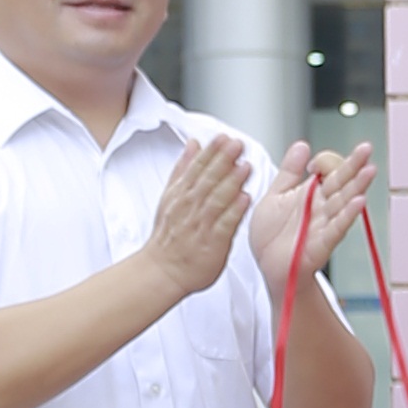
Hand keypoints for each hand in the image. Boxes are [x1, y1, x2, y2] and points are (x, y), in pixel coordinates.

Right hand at [137, 133, 252, 300]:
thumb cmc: (169, 235)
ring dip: (231, 181)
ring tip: (245, 166)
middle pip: (207, 179)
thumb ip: (184, 168)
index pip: (197, 167)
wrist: (162, 270)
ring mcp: (201, 224)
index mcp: (181, 193)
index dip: (211, 151)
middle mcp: (190, 206)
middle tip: (237, 145)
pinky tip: (245, 199)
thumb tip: (194, 144)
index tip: (224, 138)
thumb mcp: (171, 196)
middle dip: (223, 160)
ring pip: (217, 199)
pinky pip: (224, 224)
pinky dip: (234, 211)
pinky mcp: (212, 242)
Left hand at [249, 140, 374, 294]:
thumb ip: (289, 171)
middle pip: (341, 182)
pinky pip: (337, 227)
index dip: (325, 162)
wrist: (267, 266)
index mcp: (310, 194)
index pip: (326, 172)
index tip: (316, 161)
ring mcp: (324, 224)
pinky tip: (359, 202)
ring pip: (343, 201)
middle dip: (354, 165)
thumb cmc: (271, 235)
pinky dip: (347, 215)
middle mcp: (321, 207)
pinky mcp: (322, 243)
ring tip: (369, 170)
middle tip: (366, 148)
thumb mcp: (274, 195)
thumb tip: (302, 146)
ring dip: (358, 186)